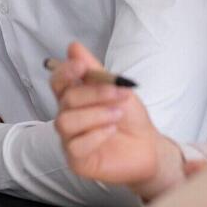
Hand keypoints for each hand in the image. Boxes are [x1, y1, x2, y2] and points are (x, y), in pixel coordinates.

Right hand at [50, 42, 186, 200]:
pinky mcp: (76, 160)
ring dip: (95, 115)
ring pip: (65, 122)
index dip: (65, 72)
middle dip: (94, 94)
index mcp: (74, 97)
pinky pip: (74, 146)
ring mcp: (69, 139)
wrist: (148, 145)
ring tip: (117, 115)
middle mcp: (68, 117)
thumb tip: (73, 46)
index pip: (58, 81)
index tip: (82, 66)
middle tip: (119, 94)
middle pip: (66, 100)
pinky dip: (96, 136)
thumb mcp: (116, 88)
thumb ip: (94, 70)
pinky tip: (111, 132)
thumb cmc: (130, 117)